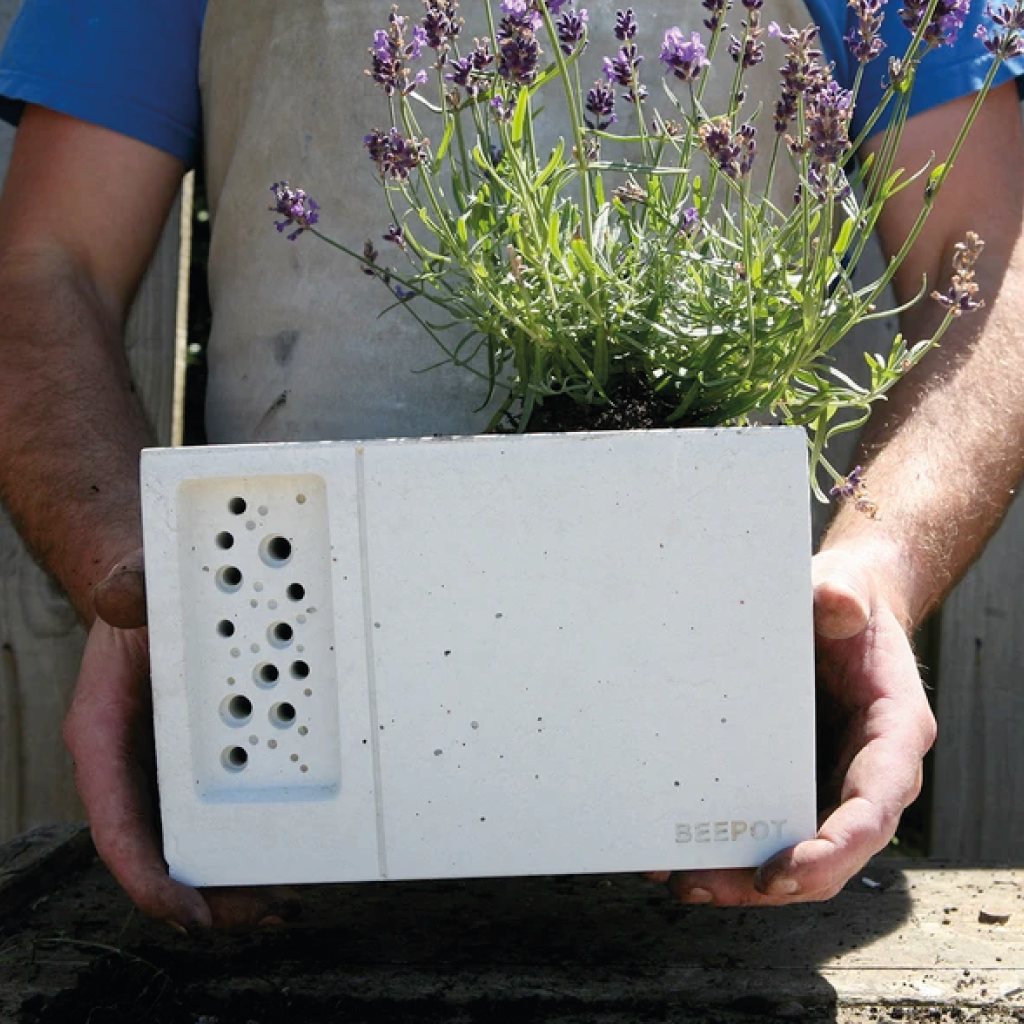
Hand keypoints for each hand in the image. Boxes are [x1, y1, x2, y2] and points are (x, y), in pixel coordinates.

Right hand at [63, 553, 300, 930]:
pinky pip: (220, 809)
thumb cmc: (139, 601)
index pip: (116, 822)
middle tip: (259, 913)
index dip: (147, 874)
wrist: (155, 596)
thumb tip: (123, 595)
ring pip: (192, 839)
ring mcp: (166, 768)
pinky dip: (249, 838)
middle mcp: (133, 764)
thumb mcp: (131, 587)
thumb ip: (126, 591)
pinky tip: (286, 855)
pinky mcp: (200, 761)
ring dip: (233, 876)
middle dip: (206, 893)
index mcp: (104, 734)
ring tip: (281, 900)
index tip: (185, 909)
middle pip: (160, 849)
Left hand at [649, 545, 936, 904]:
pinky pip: (768, 826)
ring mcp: (830, 782)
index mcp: (892, 732)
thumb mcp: (846, 591)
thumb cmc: (844, 604)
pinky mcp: (794, 780)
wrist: (836, 609)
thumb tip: (835, 604)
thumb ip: (843, 596)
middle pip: (830, 849)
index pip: (874, 807)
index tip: (783, 871)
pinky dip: (728, 846)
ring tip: (676, 877)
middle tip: (703, 883)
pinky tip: (676, 849)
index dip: (835, 849)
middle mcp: (866, 772)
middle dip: (771, 880)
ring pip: (796, 850)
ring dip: (740, 875)